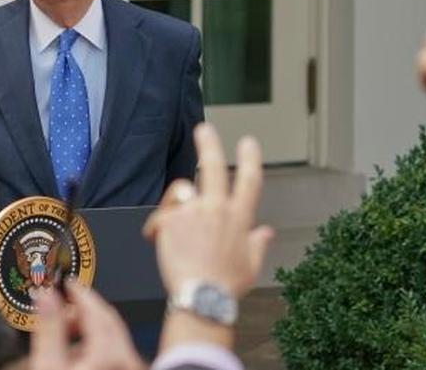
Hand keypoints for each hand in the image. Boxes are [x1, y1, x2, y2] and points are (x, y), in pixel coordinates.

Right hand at [31, 282, 144, 369]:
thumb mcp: (48, 364)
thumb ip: (49, 328)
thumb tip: (46, 294)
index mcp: (111, 354)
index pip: (97, 310)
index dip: (79, 292)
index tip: (67, 282)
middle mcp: (128, 362)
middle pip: (108, 321)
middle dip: (84, 308)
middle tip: (62, 301)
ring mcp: (130, 369)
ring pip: (112, 338)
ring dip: (88, 328)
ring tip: (64, 330)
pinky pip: (116, 353)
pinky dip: (96, 346)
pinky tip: (76, 352)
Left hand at [142, 124, 272, 351]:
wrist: (201, 297)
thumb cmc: (226, 286)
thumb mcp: (251, 266)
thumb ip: (258, 244)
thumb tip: (267, 232)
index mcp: (240, 218)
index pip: (250, 180)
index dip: (250, 158)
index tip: (248, 142)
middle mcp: (217, 208)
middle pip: (214, 166)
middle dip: (209, 143)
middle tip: (204, 129)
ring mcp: (193, 212)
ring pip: (182, 191)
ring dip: (177, 201)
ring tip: (172, 224)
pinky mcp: (171, 219)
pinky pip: (162, 215)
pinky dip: (158, 227)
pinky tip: (158, 241)